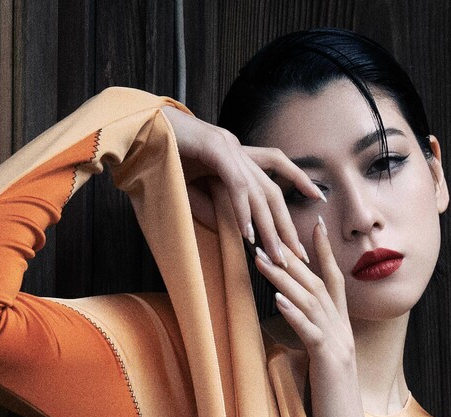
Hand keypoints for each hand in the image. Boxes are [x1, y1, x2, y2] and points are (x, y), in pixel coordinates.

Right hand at [160, 106, 318, 267]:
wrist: (136, 126)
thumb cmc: (159, 155)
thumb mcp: (189, 189)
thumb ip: (210, 207)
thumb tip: (232, 231)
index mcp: (235, 154)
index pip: (276, 170)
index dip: (299, 183)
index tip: (314, 205)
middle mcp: (237, 149)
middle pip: (273, 191)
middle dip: (287, 227)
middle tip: (300, 256)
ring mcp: (228, 147)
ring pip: (259, 192)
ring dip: (270, 228)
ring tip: (278, 256)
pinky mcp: (214, 148)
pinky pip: (236, 185)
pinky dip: (243, 211)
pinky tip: (248, 235)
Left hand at [254, 217, 373, 416]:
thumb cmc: (328, 410)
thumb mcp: (318, 370)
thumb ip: (309, 346)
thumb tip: (290, 331)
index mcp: (342, 333)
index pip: (334, 283)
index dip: (324, 253)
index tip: (313, 225)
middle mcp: (344, 334)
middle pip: (319, 285)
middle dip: (293, 259)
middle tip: (268, 236)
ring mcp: (339, 347)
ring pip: (312, 303)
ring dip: (285, 279)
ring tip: (262, 259)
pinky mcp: (330, 364)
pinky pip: (311, 332)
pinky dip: (294, 313)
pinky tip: (278, 298)